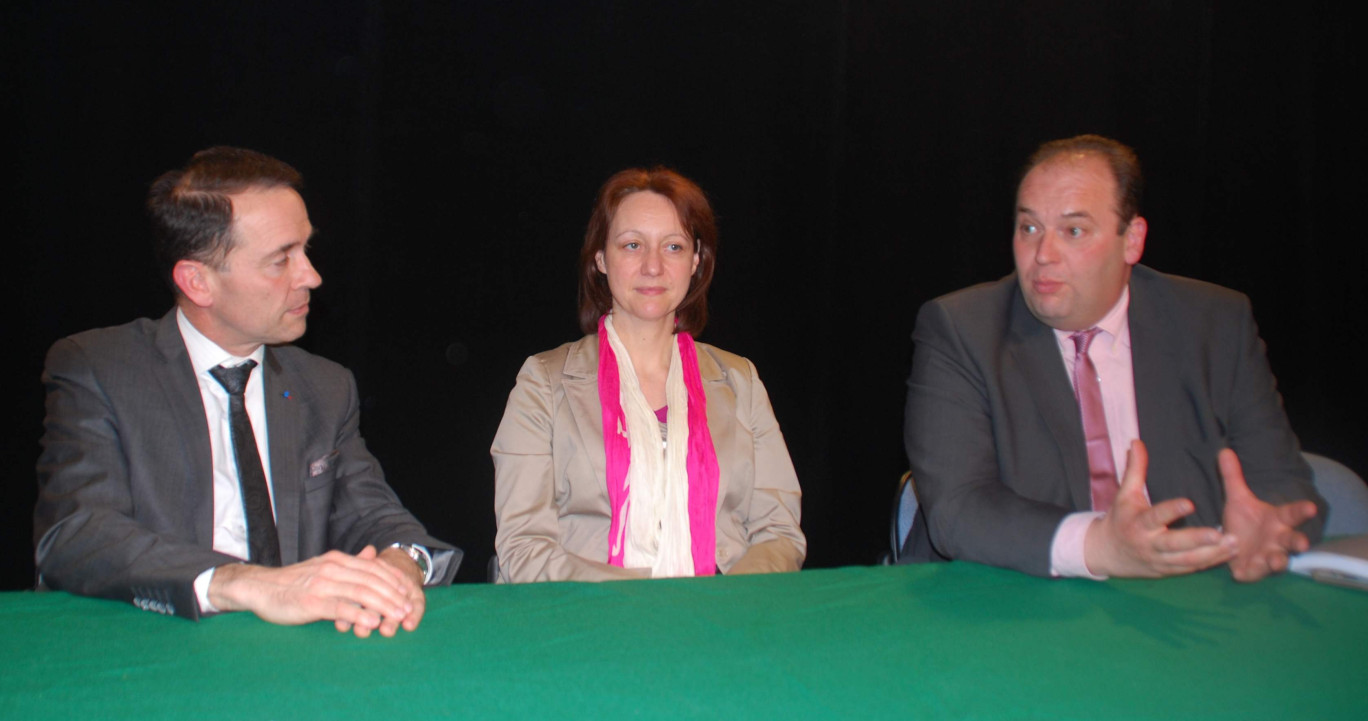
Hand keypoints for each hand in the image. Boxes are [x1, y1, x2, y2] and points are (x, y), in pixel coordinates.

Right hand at [208, 545, 418, 637]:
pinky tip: (372, 622)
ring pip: (360, 593)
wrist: (259, 587)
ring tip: (398, 617)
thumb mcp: (323, 567)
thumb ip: (349, 562)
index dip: (393, 580)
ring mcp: (322, 584)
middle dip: (393, 595)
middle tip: (408, 609)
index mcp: (337, 560)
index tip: (408, 591)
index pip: (373, 568)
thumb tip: (372, 552)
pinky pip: (340, 608)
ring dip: (383, 606)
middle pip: (371, 580)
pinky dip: (358, 615)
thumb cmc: (293, 582)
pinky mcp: (311, 601)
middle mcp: (332, 568)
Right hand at [1084, 440, 1237, 577]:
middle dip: (1198, 540)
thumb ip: (1136, 469)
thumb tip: (1137, 442)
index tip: (1189, 503)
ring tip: (1234, 544)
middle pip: (1174, 544)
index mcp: (1138, 523)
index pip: (1155, 516)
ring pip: (1186, 560)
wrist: (1106, 553)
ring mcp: (1158, 560)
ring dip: (1212, 554)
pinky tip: (1227, 554)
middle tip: (1221, 534)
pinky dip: (1209, 563)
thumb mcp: (1125, 494)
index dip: (1171, 511)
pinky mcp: (1167, 571)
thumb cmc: (1120, 518)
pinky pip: (1189, 569)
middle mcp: (1148, 544)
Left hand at [1220, 449, 1317, 581]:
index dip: (1301, 510)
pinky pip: (1254, 573)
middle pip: (1293, 540)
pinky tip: (1241, 570)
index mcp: (1278, 520)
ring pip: (1278, 560)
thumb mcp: (1237, 498)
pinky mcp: (1253, 570)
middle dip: (1298, 542)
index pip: (1293, 513)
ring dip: (1278, 561)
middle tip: (1303, 543)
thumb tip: (1223, 450)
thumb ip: (1232, 477)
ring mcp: (1267, 556)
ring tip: (1277, 561)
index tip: (1311, 506)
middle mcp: (1278, 539)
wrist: (1233, 544)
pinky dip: (1251, 572)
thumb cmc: (1245, 521)